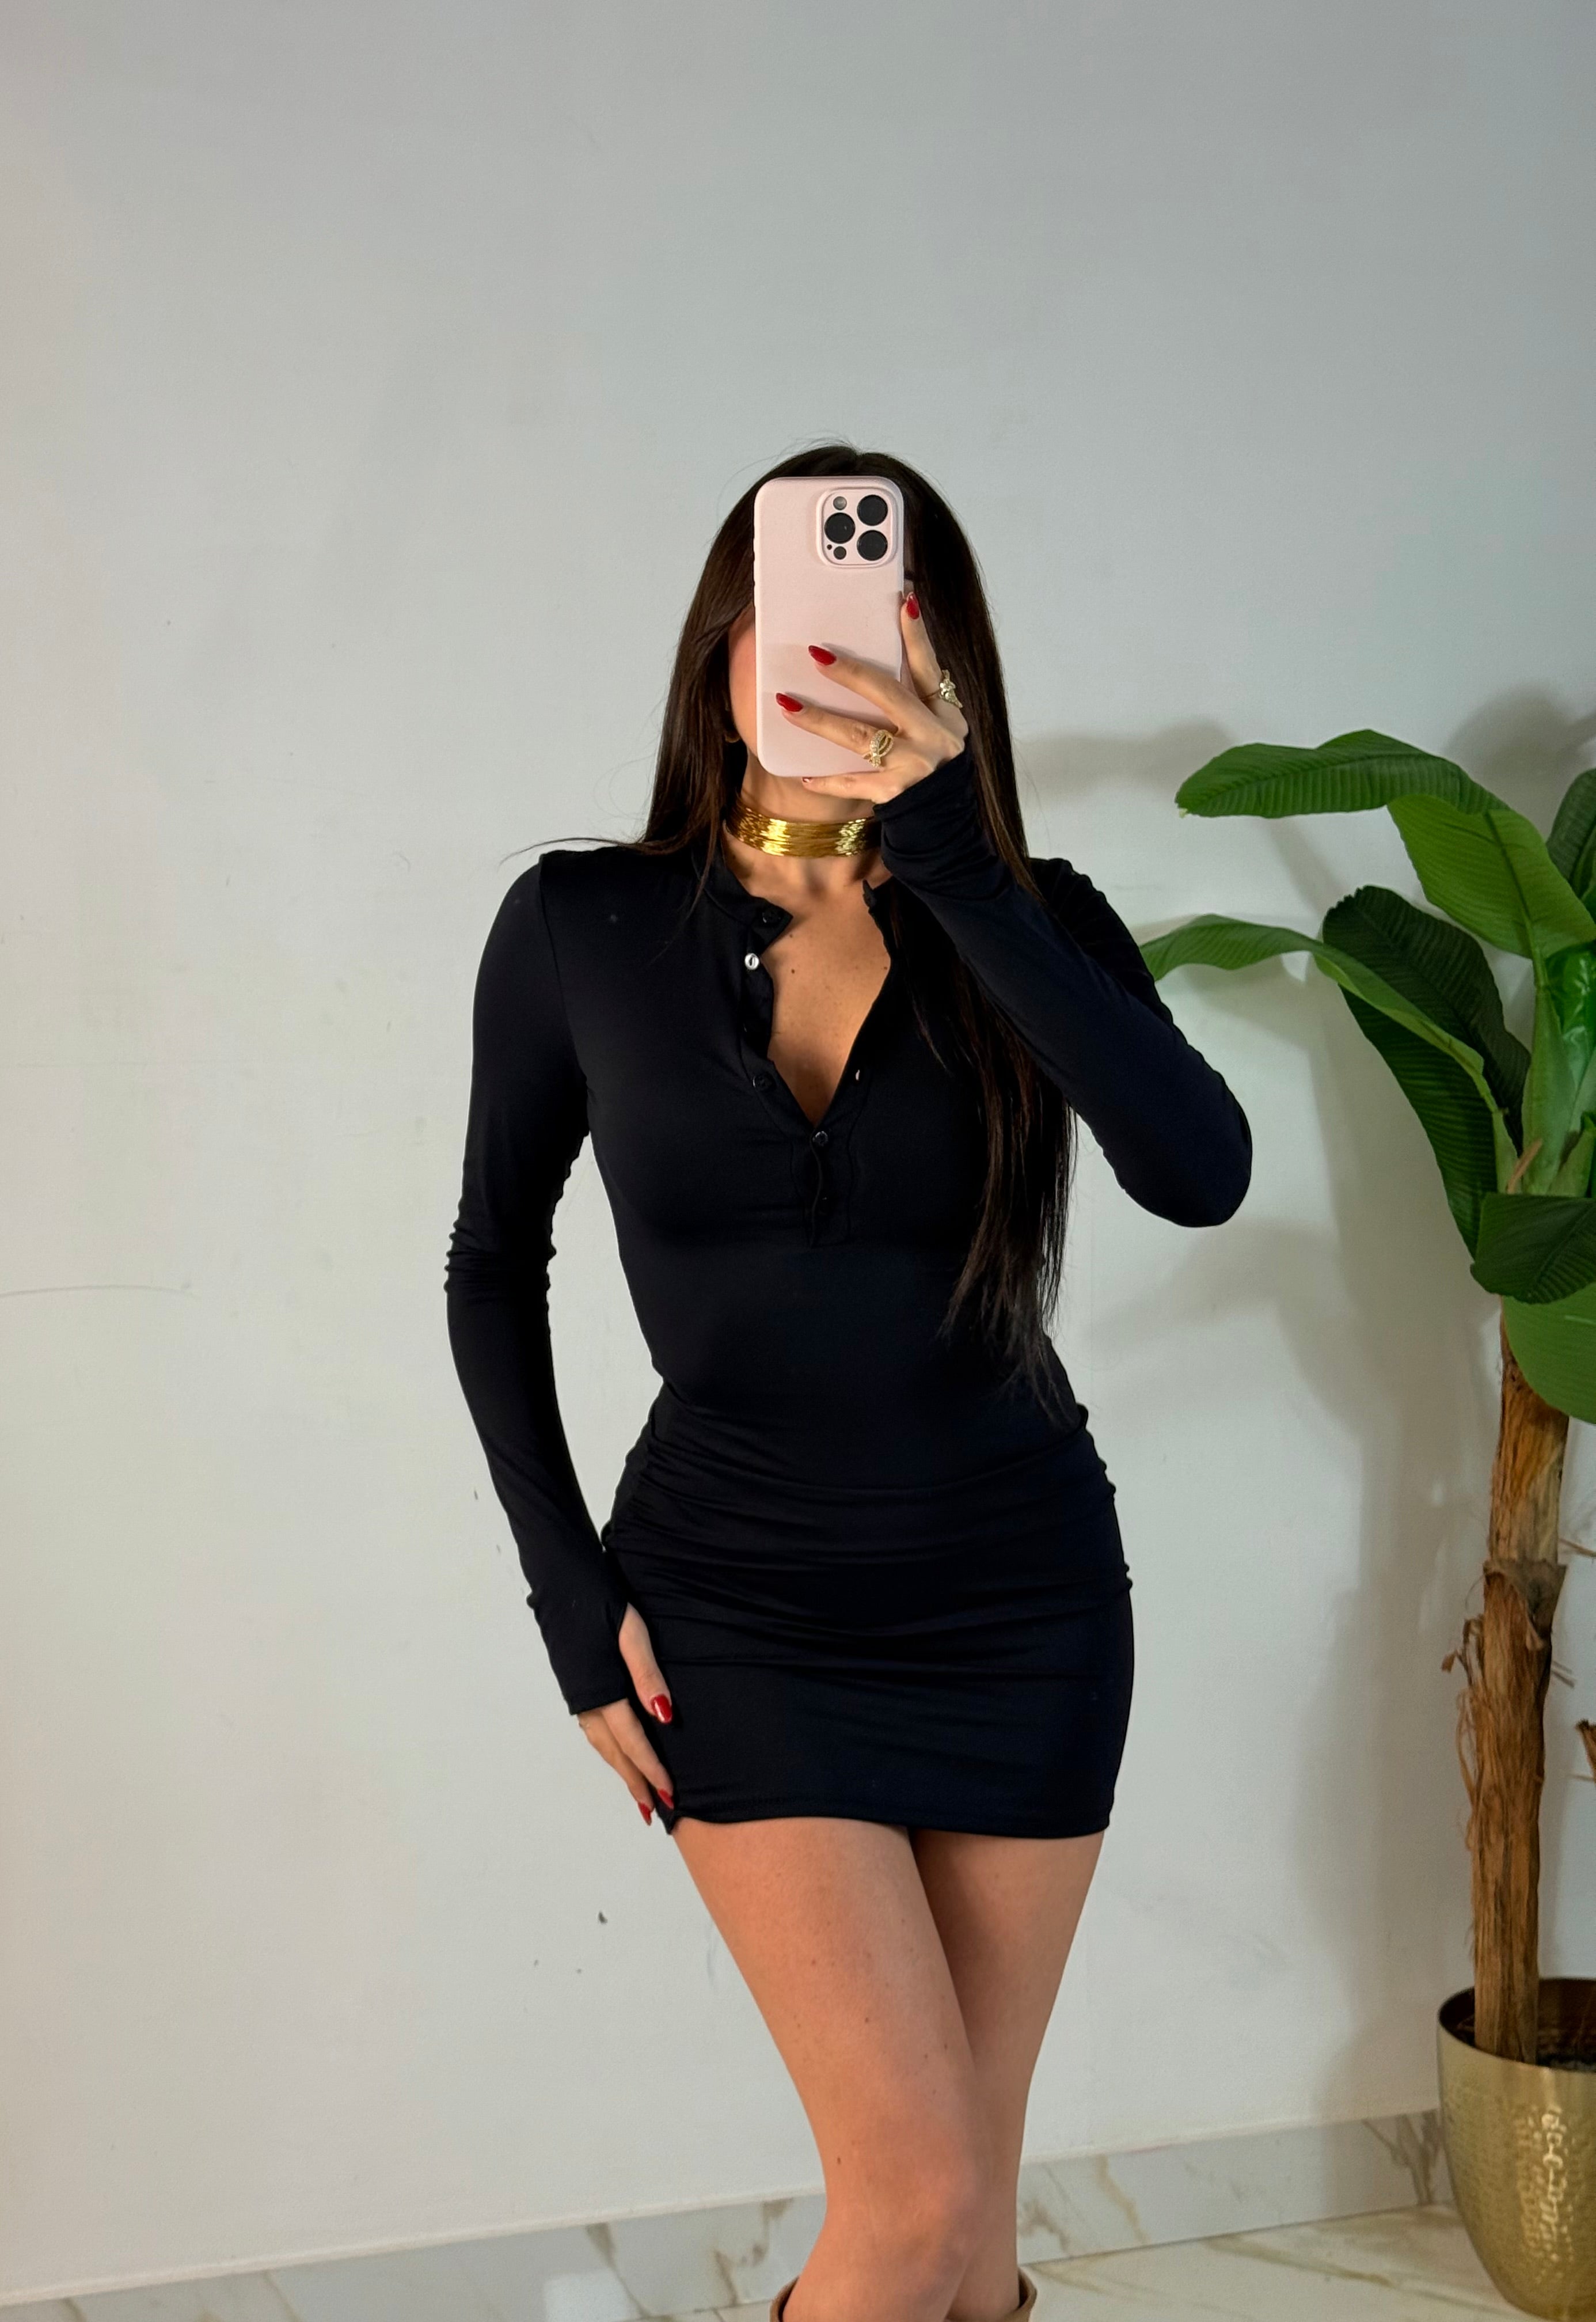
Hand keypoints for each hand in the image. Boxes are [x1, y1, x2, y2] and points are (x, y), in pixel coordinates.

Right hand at [575, 1602, 675, 1825]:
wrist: (561, 1582)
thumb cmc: (602, 1601)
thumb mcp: (632, 1632)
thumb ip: (647, 1674)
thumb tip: (665, 1717)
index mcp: (603, 1691)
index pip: (633, 1742)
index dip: (652, 1770)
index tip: (671, 1795)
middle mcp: (587, 1701)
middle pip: (615, 1753)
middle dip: (636, 1782)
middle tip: (655, 1811)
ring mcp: (578, 1696)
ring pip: (602, 1745)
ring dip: (621, 1770)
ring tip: (639, 1791)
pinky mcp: (576, 1687)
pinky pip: (594, 1731)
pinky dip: (609, 1749)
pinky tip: (617, 1752)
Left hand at [776, 592, 969, 804]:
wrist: (944, 817)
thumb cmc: (932, 760)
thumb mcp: (937, 724)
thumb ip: (914, 693)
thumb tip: (882, 647)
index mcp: (943, 712)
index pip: (928, 667)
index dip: (916, 635)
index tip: (903, 602)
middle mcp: (932, 735)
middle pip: (888, 695)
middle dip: (851, 674)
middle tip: (816, 655)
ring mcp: (913, 765)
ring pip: (859, 737)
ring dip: (821, 721)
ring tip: (789, 706)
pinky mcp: (893, 792)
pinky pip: (852, 783)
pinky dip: (827, 780)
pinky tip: (804, 775)